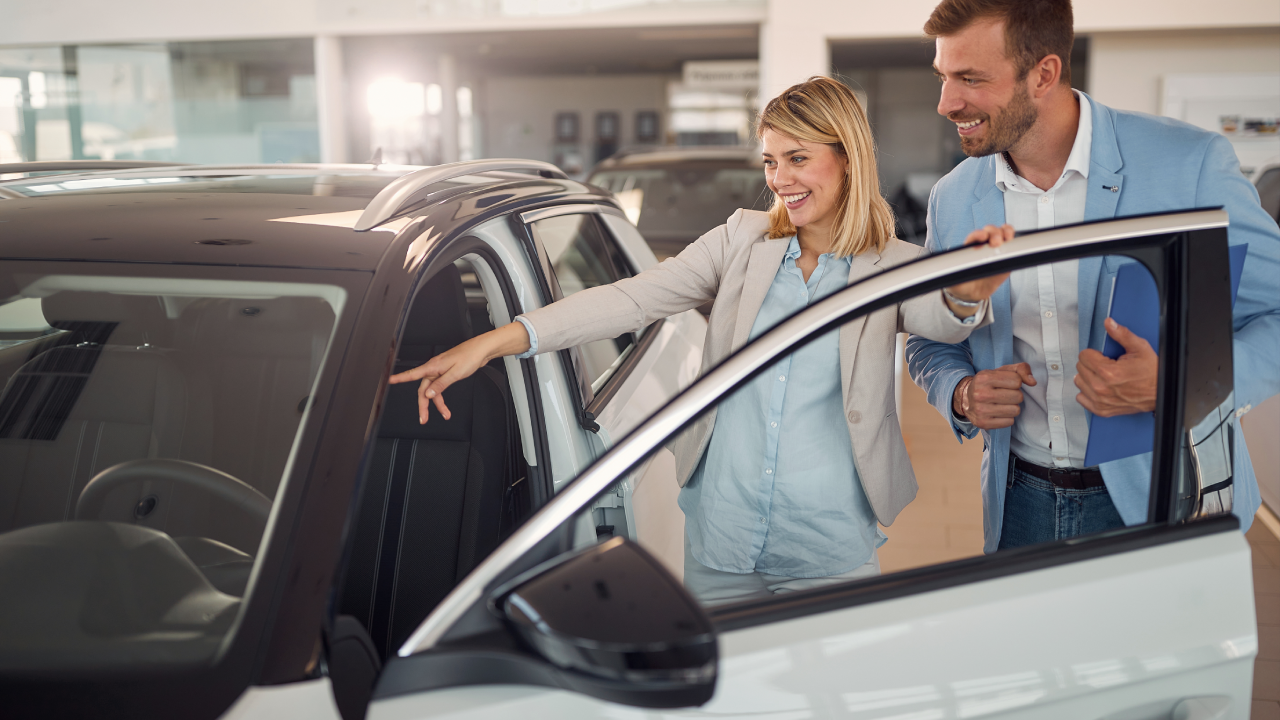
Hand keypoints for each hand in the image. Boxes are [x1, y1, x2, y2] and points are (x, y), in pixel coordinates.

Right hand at [389, 321, 530, 422]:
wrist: (482, 350)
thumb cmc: (470, 356)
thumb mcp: (455, 373)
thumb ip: (441, 384)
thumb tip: (429, 393)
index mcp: (433, 367)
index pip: (413, 375)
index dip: (400, 378)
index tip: (389, 381)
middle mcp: (435, 368)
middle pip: (424, 389)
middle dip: (424, 405)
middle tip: (424, 418)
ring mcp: (441, 370)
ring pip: (433, 390)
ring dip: (437, 403)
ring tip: (445, 414)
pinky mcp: (447, 372)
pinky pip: (440, 386)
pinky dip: (442, 396)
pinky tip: (445, 403)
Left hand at [944, 225, 1015, 309]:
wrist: (971, 294)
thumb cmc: (960, 283)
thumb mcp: (952, 280)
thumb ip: (950, 274)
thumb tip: (946, 271)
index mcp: (968, 249)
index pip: (973, 237)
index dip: (978, 234)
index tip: (981, 236)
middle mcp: (982, 246)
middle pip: (989, 232)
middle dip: (993, 233)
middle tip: (995, 242)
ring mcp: (994, 250)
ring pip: (1001, 233)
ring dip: (1004, 232)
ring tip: (1006, 239)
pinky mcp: (1005, 257)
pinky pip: (1010, 245)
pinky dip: (1013, 240)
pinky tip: (1013, 242)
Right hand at [953, 362, 1037, 429]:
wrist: (965, 398)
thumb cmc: (988, 383)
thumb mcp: (1002, 371)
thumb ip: (1021, 369)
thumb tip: (1033, 382)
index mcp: (984, 377)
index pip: (1017, 381)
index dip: (1015, 382)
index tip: (1006, 384)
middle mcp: (980, 394)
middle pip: (1018, 397)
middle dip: (1015, 395)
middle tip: (1004, 395)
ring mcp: (980, 410)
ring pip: (1015, 410)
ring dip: (1012, 407)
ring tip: (1002, 404)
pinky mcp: (983, 423)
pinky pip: (1009, 422)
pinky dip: (1007, 418)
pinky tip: (998, 413)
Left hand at [1075, 318, 1157, 416]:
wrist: (1161, 393)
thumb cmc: (1152, 372)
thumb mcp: (1140, 348)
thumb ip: (1122, 334)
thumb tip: (1109, 323)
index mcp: (1108, 372)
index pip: (1083, 356)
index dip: (1094, 353)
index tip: (1103, 356)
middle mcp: (1101, 387)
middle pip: (1080, 368)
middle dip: (1091, 364)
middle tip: (1106, 365)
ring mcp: (1100, 400)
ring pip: (1079, 382)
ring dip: (1088, 377)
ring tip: (1103, 376)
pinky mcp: (1101, 410)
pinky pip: (1081, 398)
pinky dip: (1087, 392)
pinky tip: (1099, 387)